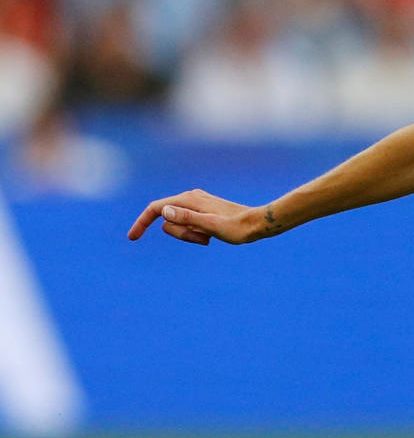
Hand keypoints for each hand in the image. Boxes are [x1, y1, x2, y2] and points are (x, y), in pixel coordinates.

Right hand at [127, 190, 272, 245]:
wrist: (256, 224)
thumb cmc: (235, 227)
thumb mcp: (210, 226)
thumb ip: (187, 218)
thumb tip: (164, 212)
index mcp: (188, 200)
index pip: (156, 209)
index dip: (142, 222)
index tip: (133, 238)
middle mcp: (190, 198)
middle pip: (168, 221)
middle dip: (180, 235)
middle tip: (203, 239)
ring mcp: (196, 204)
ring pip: (178, 225)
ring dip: (190, 236)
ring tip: (209, 238)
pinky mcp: (202, 211)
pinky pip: (189, 226)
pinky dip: (196, 235)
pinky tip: (212, 236)